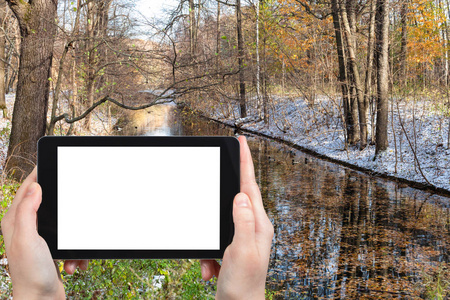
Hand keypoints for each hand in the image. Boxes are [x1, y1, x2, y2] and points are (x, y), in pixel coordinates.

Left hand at [1, 167, 87, 299]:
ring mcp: (39, 238)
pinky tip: (72, 263)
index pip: (27, 188)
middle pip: (47, 202)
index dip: (39, 173)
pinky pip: (69, 240)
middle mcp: (25, 227)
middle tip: (75, 203)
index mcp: (15, 221)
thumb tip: (35, 187)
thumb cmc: (31, 274)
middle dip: (65, 207)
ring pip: (63, 222)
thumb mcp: (28, 239)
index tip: (51, 163)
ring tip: (71, 254)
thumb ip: (27, 212)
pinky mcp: (51, 249)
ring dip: (73, 235)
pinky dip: (75, 251)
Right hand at [201, 136, 273, 298]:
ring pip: (222, 219)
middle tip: (225, 163)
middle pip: (239, 196)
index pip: (250, 186)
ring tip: (211, 262)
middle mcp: (253, 227)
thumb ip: (242, 222)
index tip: (242, 142)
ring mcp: (243, 237)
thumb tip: (240, 196)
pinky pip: (215, 239)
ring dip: (210, 237)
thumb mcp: (241, 251)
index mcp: (258, 224)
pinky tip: (209, 270)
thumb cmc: (243, 285)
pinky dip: (207, 254)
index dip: (246, 162)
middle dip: (229, 183)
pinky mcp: (232, 247)